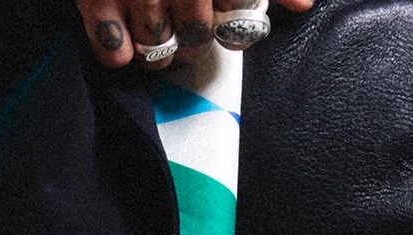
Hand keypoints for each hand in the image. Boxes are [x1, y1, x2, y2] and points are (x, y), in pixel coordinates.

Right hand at [74, 0, 314, 70]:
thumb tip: (302, 5)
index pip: (237, 11)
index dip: (236, 25)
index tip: (229, 24)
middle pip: (195, 34)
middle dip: (195, 41)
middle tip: (190, 35)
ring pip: (156, 44)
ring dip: (159, 51)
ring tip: (159, 42)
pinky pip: (110, 43)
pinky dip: (118, 51)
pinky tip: (123, 47)